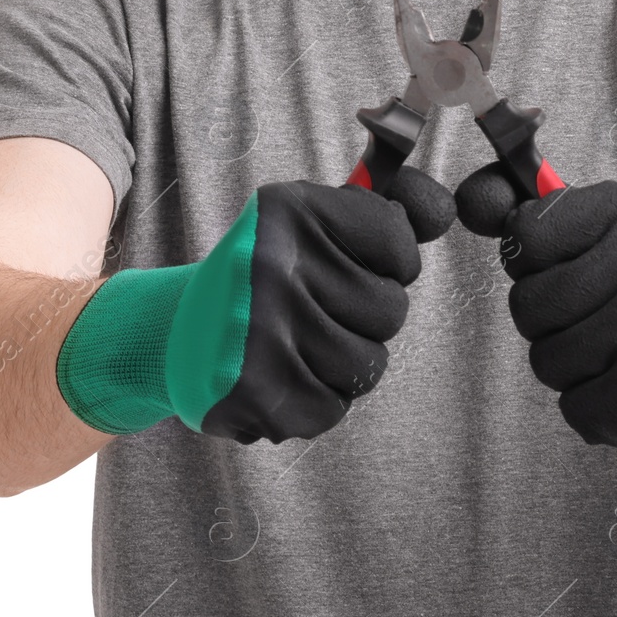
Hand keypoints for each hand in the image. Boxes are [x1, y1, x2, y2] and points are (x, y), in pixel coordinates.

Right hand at [58, 164, 452, 442]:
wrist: (174, 330)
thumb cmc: (265, 274)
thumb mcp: (311, 223)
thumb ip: (381, 216)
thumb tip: (442, 207)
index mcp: (291, 210)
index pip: (398, 243)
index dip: (392, 263)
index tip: (360, 265)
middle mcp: (272, 263)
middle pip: (389, 310)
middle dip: (368, 317)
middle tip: (323, 310)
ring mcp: (259, 329)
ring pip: (367, 363)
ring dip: (346, 362)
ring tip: (304, 344)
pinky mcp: (249, 389)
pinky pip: (331, 408)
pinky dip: (318, 399)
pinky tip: (285, 374)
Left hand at [456, 164, 616, 450]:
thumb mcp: (610, 226)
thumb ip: (539, 215)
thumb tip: (473, 202)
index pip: (525, 236)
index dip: (534, 259)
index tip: (565, 264)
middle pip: (526, 305)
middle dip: (548, 317)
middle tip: (593, 313)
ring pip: (545, 361)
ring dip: (570, 362)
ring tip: (615, 348)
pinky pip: (574, 408)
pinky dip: (593, 403)